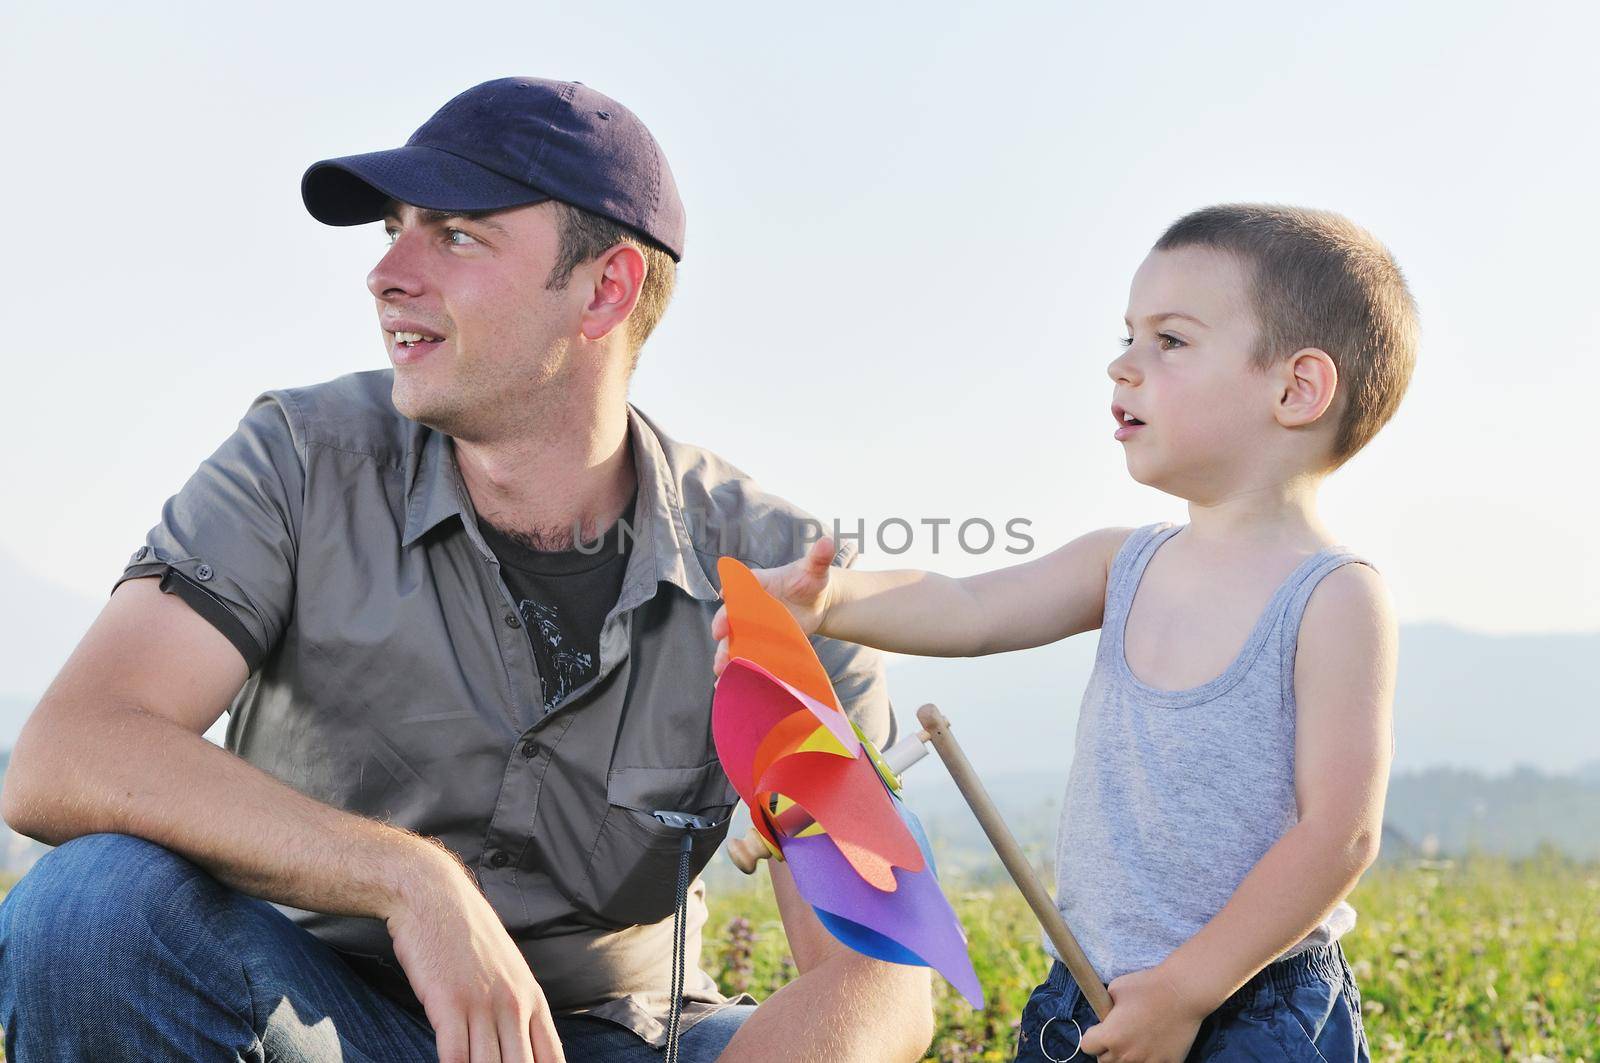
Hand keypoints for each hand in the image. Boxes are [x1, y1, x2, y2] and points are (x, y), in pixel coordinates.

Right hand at [385, 839, 565, 1062]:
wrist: (434, 896)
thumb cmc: (466, 935)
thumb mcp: (506, 968)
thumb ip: (516, 1006)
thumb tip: (519, 1042)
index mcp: (532, 998)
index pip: (551, 1058)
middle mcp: (513, 1005)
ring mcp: (483, 1005)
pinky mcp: (449, 1004)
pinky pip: (455, 1057)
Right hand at [712, 535, 837, 676]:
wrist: (816, 604)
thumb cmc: (811, 582)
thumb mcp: (815, 571)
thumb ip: (818, 558)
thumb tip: (827, 541)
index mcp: (756, 584)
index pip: (740, 586)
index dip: (732, 591)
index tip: (726, 596)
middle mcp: (747, 607)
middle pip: (729, 616)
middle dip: (723, 627)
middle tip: (721, 637)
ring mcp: (750, 628)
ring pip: (732, 642)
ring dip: (725, 654)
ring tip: (721, 669)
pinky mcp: (756, 646)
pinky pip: (742, 658)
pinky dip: (735, 672)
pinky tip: (728, 686)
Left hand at [1077, 964, 1205, 1062]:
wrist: (1184, 992)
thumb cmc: (1149, 986)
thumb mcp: (1115, 988)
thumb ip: (1105, 1006)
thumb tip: (1104, 1013)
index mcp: (1110, 1036)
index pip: (1087, 1046)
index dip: (1093, 1035)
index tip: (1100, 1028)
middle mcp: (1126, 1054)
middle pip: (1104, 1061)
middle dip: (1108, 1048)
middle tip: (1119, 1034)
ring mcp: (1148, 1061)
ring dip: (1127, 1056)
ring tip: (1135, 1040)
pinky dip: (1149, 1059)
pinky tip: (1154, 1045)